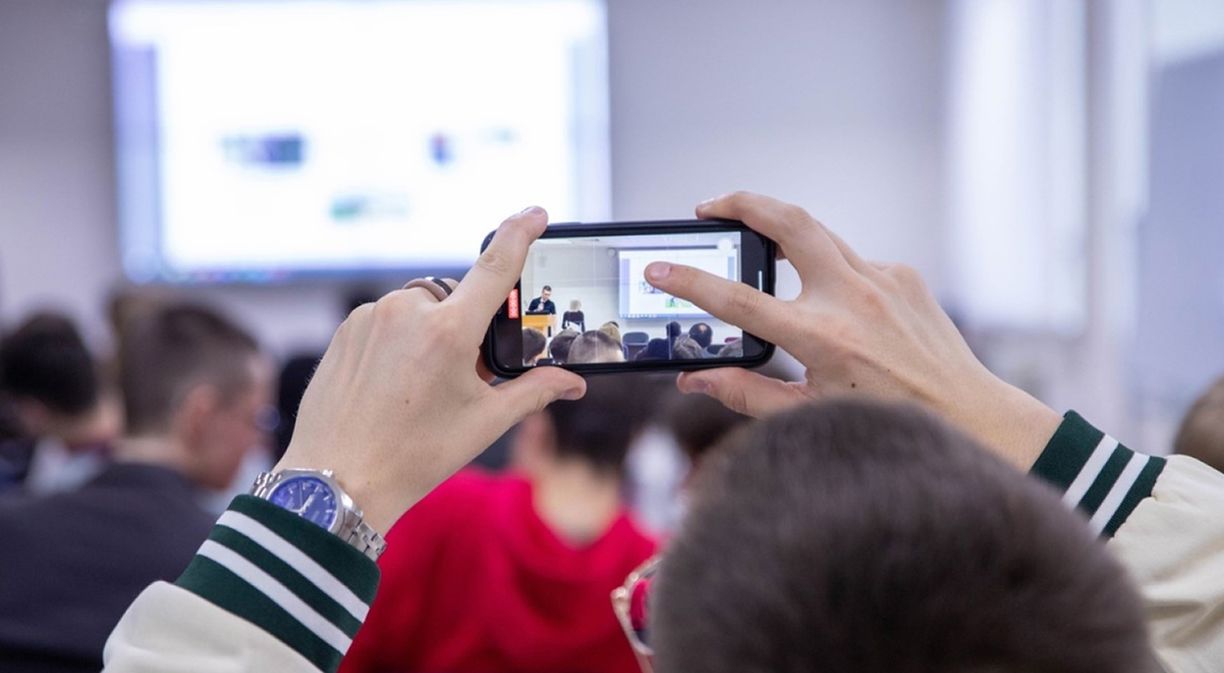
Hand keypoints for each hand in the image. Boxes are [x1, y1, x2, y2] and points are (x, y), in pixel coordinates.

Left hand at [276, 207, 586, 533]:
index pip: (496, 265)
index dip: (520, 233)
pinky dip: (398, 341)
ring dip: (430, 332)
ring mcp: (371, 317)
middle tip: (463, 371)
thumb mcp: (483, 422)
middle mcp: (408, 312)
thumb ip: (533, 392)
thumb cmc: (414, 455)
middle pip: (455, 294)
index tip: (536, 213)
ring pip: (418, 307)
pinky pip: (385, 319)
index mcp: (449, 331)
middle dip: (466, 322)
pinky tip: (393, 384)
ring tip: (420, 386)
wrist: (338, 480)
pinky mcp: (346, 329)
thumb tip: (573, 383)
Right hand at [645, 192, 1060, 470]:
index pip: (739, 300)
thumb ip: (745, 394)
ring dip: (779, 229)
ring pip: (818, 233)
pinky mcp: (903, 275)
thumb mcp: (808, 413)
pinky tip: (828, 301)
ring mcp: (882, 279)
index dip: (691, 283)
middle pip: (787, 221)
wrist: (968, 413)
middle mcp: (852, 298)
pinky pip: (852, 260)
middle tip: (708, 207)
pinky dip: (828, 271)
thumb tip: (695, 380)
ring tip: (752, 236)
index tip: (660, 269)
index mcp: (822, 338)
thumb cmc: (886, 421)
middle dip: (741, 202)